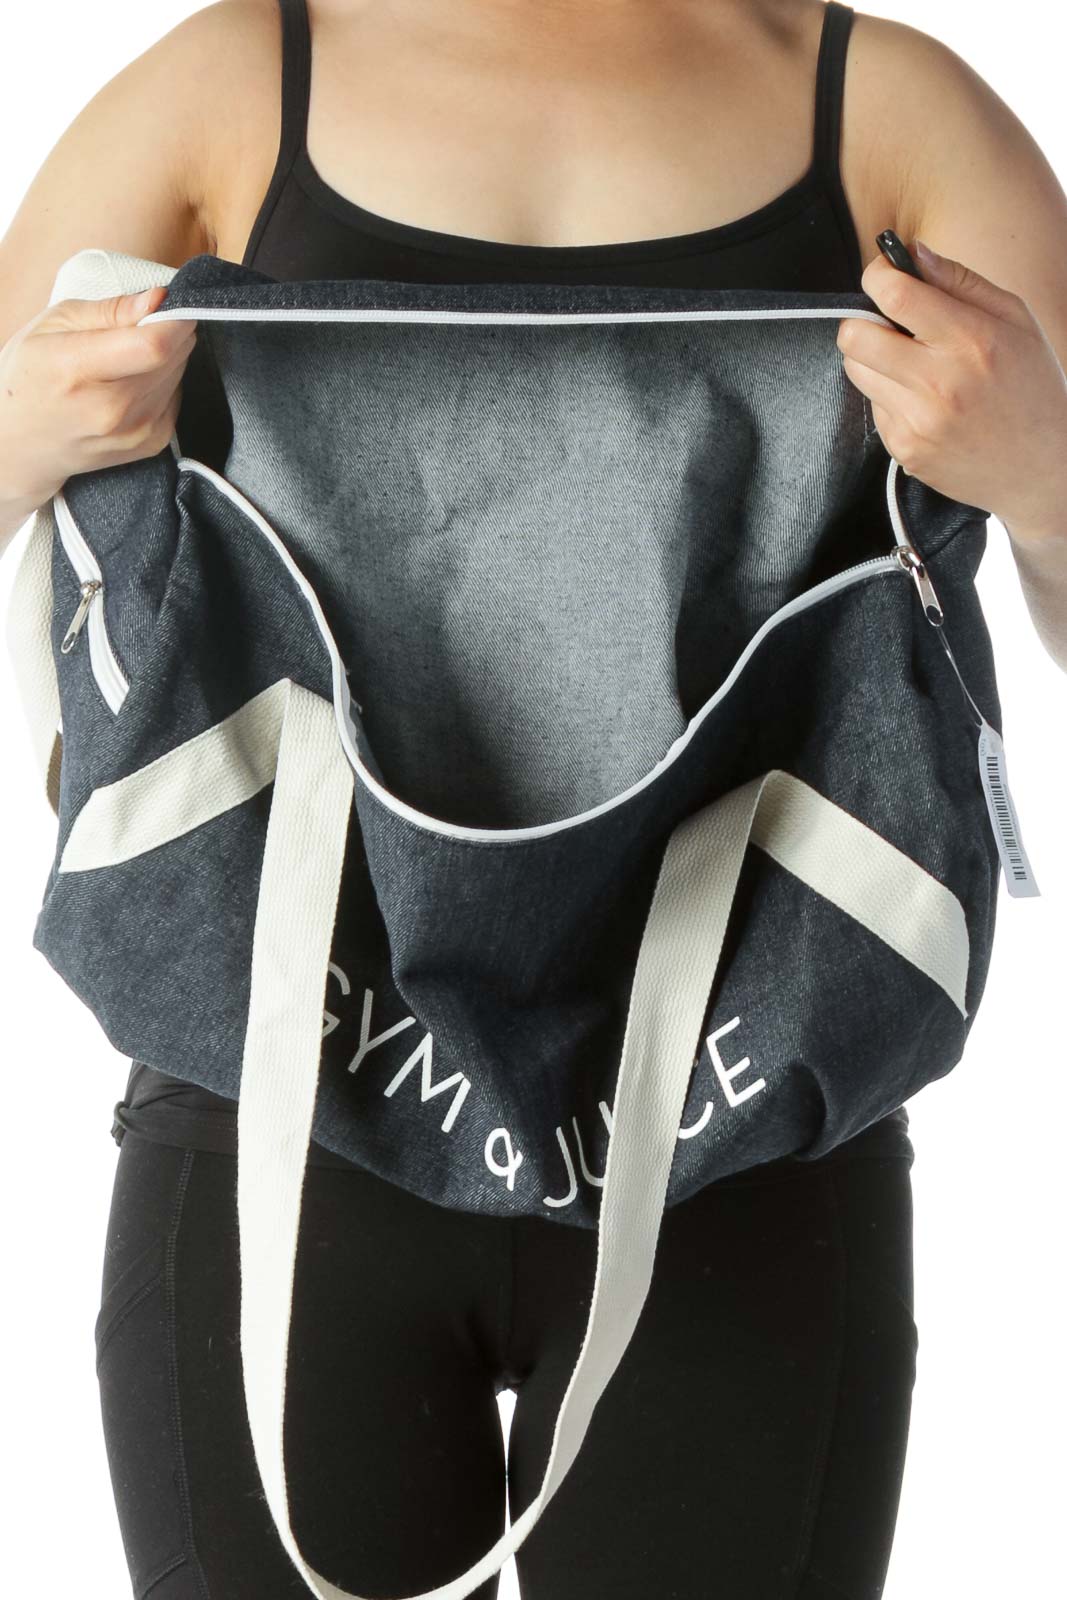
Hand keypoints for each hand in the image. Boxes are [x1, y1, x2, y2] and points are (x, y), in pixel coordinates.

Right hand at [0, 284, 196, 509]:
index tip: (172, 305)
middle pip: (170, 358)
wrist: (22, 443)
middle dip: (172, 332)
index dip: (174, 320)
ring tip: (130, 356)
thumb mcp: (53, 324)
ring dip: (168, 358)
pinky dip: (165, 383)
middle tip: (148, 324)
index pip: (152, 345)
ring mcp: (132, 432)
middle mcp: (109, 409)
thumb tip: (157, 299)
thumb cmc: (32, 375)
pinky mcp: (149, 444)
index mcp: (76, 370)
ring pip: (177, 377)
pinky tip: (134, 383)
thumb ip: (110, 310)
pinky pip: (176, 399)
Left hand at [835, 240, 1066, 540]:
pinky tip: (924, 402)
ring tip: (911, 364)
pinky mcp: (904, 450)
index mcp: (971, 340)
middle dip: (863, 320)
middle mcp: (940, 382)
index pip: (894, 295)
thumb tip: (912, 252)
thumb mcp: (1016, 320)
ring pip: (856, 370)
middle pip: (854, 335)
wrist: (1042, 468)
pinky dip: (889, 398)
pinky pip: (872, 408)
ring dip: (873, 359)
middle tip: (888, 324)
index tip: (882, 276)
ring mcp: (918, 421)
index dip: (876, 276)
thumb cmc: (1032, 385)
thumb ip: (960, 281)